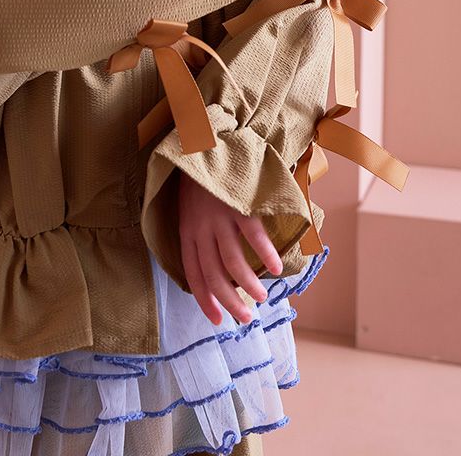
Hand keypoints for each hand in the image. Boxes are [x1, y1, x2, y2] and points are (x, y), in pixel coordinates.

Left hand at [178, 171, 283, 325]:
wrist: (203, 141)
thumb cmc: (200, 178)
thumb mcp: (189, 207)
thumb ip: (199, 232)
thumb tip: (216, 263)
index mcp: (186, 230)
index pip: (193, 272)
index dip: (205, 298)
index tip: (218, 320)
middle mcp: (200, 227)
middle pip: (213, 272)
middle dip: (229, 300)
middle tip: (245, 318)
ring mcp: (218, 216)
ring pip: (231, 259)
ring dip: (247, 283)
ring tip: (260, 297)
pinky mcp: (236, 203)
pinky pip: (251, 234)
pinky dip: (264, 253)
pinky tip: (273, 268)